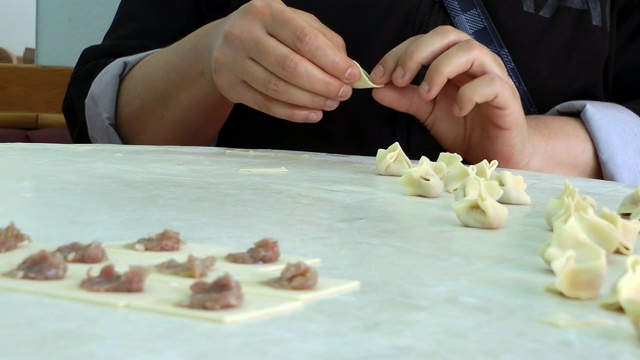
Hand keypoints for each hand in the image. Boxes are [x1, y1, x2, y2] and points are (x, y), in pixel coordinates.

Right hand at [209, 0, 358, 122]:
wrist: (221, 42)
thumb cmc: (267, 32)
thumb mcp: (295, 22)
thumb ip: (323, 39)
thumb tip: (347, 67)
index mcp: (266, 11)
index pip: (304, 39)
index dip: (331, 61)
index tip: (352, 75)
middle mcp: (244, 33)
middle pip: (290, 66)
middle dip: (323, 84)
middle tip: (343, 94)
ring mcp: (232, 61)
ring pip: (277, 88)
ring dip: (310, 100)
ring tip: (330, 103)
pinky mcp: (229, 85)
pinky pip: (265, 104)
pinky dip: (292, 113)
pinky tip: (311, 114)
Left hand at [369, 25, 530, 168]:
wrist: (496, 152)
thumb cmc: (465, 127)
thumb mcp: (428, 113)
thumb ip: (405, 99)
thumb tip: (377, 89)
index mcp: (453, 60)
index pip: (424, 41)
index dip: (399, 53)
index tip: (378, 76)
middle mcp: (474, 61)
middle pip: (447, 35)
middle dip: (417, 54)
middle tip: (399, 79)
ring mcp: (493, 75)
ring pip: (469, 51)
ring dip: (440, 69)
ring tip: (426, 94)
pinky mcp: (507, 96)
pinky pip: (490, 83)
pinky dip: (468, 94)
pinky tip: (457, 110)